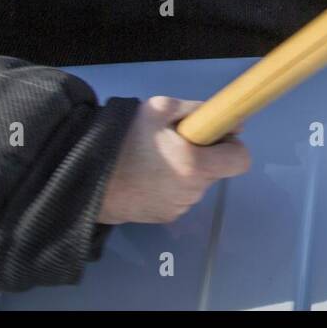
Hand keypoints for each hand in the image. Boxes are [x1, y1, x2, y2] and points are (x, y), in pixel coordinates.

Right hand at [97, 96, 249, 224]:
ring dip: (185, 171)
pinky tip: (145, 175)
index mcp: (196, 166)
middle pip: (215, 170)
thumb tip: (229, 121)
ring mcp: (178, 209)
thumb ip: (197, 110)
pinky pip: (179, 197)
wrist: (85, 177)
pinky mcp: (163, 218)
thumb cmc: (123, 139)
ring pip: (195, 184)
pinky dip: (170, 186)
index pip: (241, 160)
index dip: (232, 145)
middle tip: (173, 141)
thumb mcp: (160, 109)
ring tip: (153, 158)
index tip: (213, 135)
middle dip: (203, 155)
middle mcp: (193, 192)